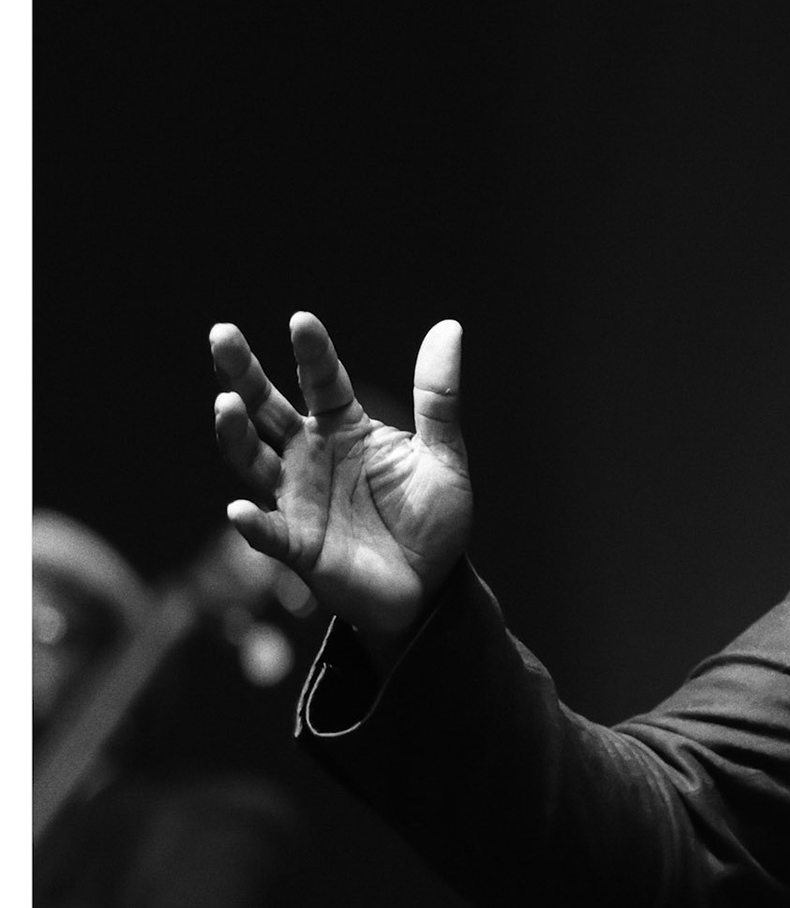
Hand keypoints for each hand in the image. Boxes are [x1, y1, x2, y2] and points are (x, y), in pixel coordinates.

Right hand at [210, 312, 471, 642]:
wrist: (431, 586)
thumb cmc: (431, 519)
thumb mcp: (443, 455)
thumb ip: (438, 398)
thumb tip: (449, 327)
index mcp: (344, 427)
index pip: (323, 381)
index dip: (313, 351)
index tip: (301, 320)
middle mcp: (309, 455)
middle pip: (266, 407)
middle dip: (242, 373)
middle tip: (222, 334)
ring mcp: (296, 499)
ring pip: (252, 459)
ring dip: (236, 433)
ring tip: (226, 403)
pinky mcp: (297, 546)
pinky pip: (268, 532)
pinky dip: (253, 523)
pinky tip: (239, 509)